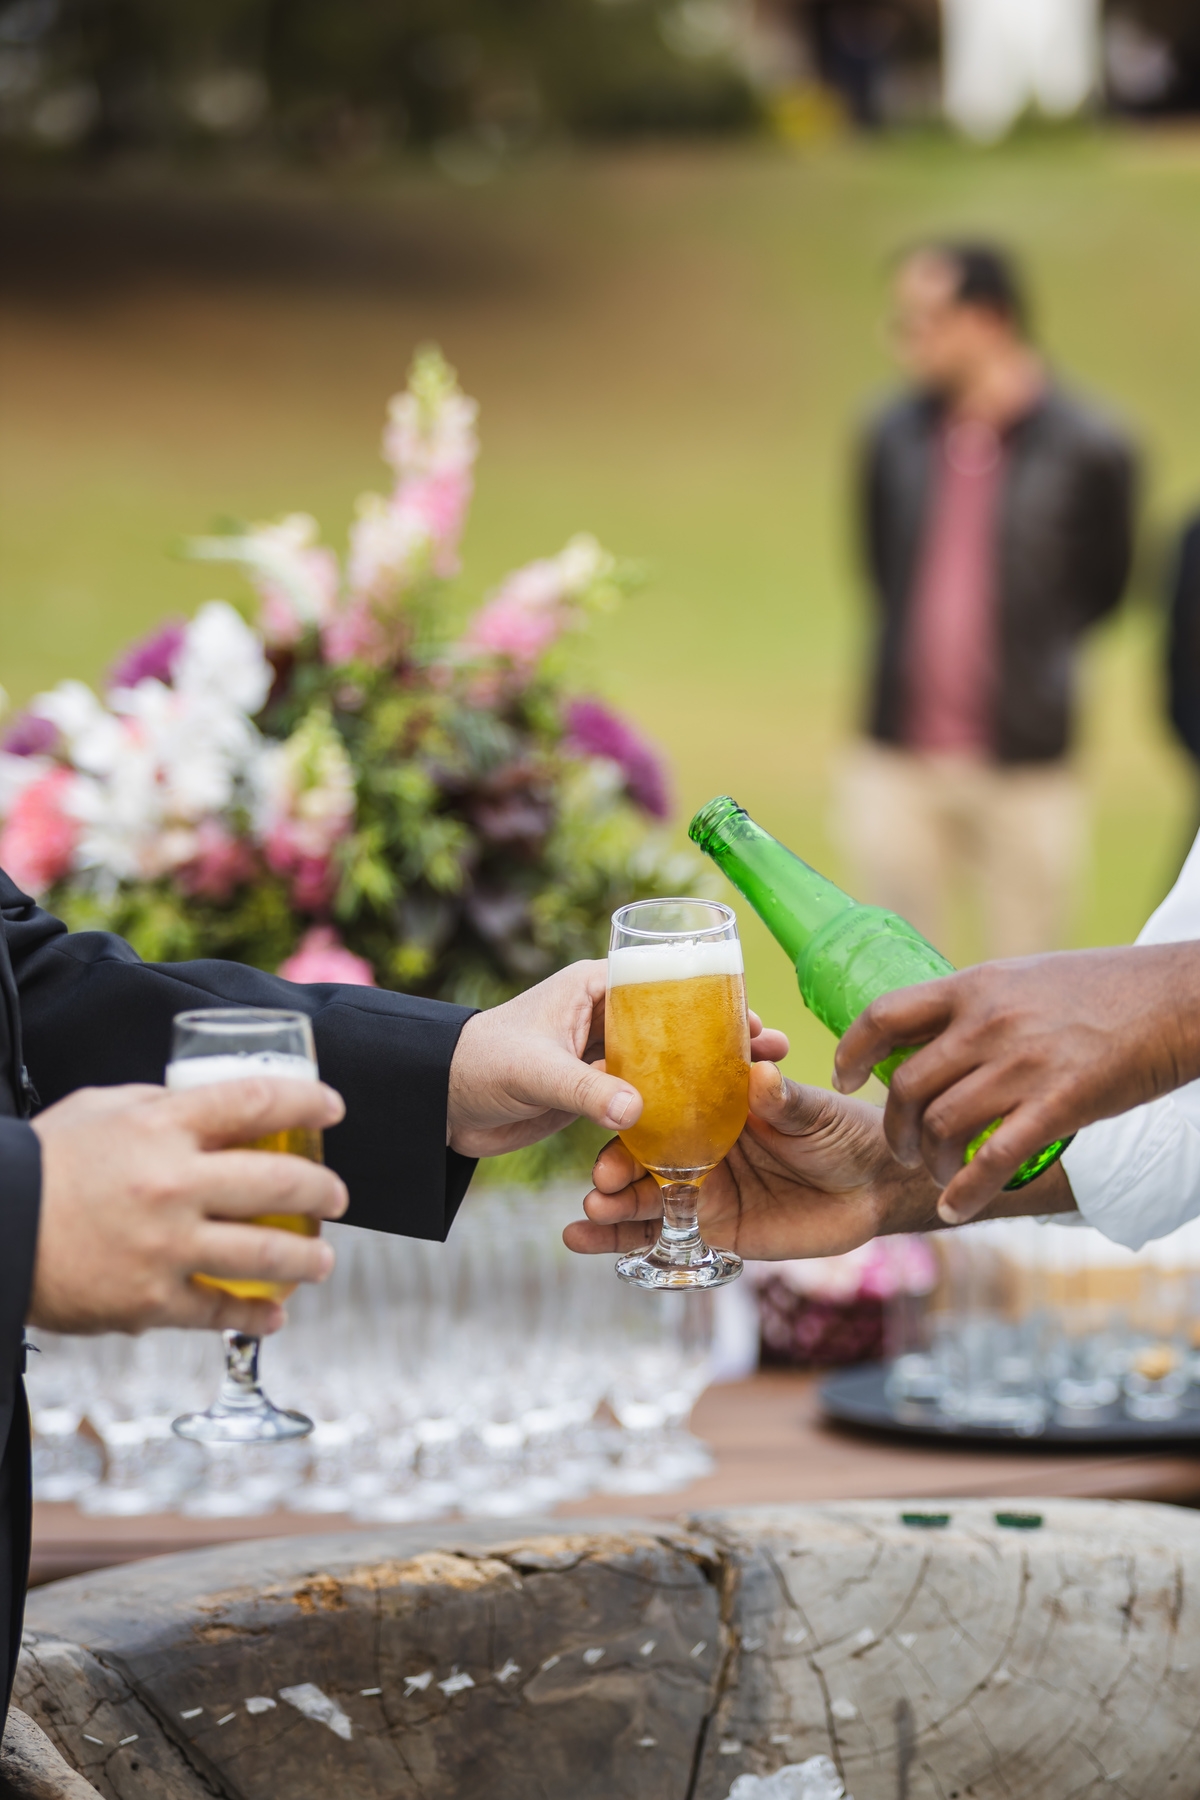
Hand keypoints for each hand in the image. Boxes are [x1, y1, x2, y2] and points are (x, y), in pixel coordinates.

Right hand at [29, 1078, 348, 1335]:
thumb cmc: (43, 1163)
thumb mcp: (102, 1110)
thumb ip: (160, 1107)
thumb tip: (208, 1107)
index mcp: (162, 1127)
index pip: (257, 1101)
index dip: (307, 1101)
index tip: (332, 1108)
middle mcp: (174, 1184)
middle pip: (280, 1183)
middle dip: (323, 1191)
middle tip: (335, 1197)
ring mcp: (167, 1246)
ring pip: (267, 1255)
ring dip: (308, 1260)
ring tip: (321, 1261)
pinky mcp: (152, 1300)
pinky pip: (222, 1313)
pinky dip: (256, 1317)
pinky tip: (274, 1316)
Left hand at [446, 959, 788, 1158]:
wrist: (439, 1104)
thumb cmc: (478, 1065)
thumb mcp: (535, 1072)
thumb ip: (584, 1089)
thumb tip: (637, 1111)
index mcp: (593, 987)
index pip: (665, 983)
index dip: (712, 999)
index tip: (752, 1019)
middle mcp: (604, 1015)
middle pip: (678, 1021)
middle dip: (725, 1035)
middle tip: (773, 1050)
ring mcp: (602, 1054)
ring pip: (668, 1061)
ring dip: (708, 1072)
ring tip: (758, 1086)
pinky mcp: (596, 1090)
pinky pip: (647, 1095)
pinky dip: (676, 1104)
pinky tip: (713, 1120)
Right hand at [565, 1062, 952, 1261]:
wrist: (876, 1187)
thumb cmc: (844, 1133)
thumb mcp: (814, 1112)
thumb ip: (783, 1101)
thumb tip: (760, 1073)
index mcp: (716, 1105)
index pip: (664, 1106)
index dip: (635, 1115)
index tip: (612, 1123)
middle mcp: (699, 1144)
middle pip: (642, 1154)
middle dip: (614, 1169)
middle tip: (599, 1185)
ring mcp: (702, 1188)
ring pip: (641, 1196)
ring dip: (609, 1206)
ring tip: (587, 1217)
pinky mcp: (712, 1228)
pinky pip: (660, 1235)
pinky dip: (620, 1240)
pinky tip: (583, 1241)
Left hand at [833, 944, 1199, 1222]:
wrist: (1178, 998)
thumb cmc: (1103, 988)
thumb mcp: (1022, 979)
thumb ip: (974, 1006)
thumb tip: (930, 1034)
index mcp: (973, 987)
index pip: (883, 1016)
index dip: (850, 1051)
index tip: (842, 1077)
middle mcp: (987, 1024)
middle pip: (905, 1085)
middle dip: (892, 1127)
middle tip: (900, 1148)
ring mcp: (1021, 1065)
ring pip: (941, 1126)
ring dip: (929, 1162)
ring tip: (937, 1175)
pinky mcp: (1059, 1104)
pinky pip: (994, 1158)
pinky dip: (966, 1191)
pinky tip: (957, 1208)